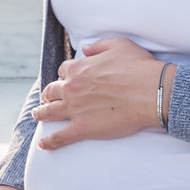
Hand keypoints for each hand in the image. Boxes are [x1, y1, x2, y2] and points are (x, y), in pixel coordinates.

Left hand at [34, 36, 170, 149]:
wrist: (151, 92)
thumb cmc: (139, 68)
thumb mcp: (118, 45)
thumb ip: (98, 46)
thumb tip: (85, 48)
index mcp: (79, 68)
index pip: (64, 71)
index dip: (65, 75)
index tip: (66, 79)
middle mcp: (72, 88)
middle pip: (52, 90)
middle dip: (48, 94)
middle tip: (47, 98)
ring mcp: (75, 109)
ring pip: (50, 111)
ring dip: (42, 113)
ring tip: (37, 115)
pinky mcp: (82, 128)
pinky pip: (60, 136)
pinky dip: (50, 141)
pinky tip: (43, 145)